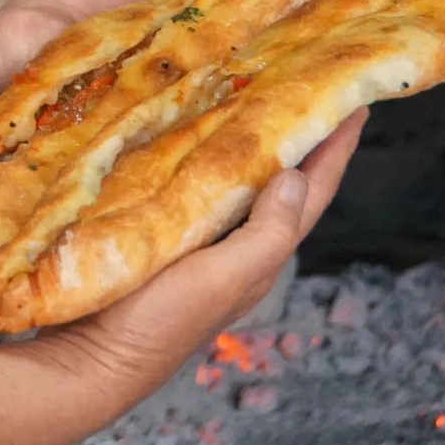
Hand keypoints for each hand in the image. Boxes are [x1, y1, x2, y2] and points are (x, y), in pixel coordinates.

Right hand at [30, 107, 366, 401]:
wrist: (88, 362)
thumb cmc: (157, 325)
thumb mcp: (221, 280)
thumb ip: (265, 234)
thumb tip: (297, 176)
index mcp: (260, 256)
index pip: (313, 194)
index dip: (336, 149)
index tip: (356, 102)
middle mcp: (236, 247)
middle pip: (281, 182)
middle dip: (298, 135)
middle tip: (304, 82)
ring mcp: (198, 242)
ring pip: (238, 181)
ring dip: (252, 141)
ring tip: (254, 94)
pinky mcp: (161, 235)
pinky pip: (194, 185)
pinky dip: (204, 156)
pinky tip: (188, 134)